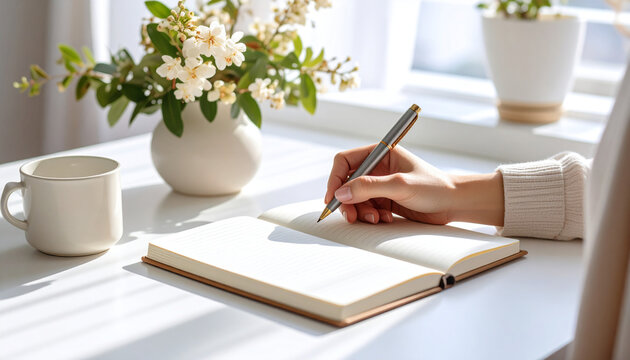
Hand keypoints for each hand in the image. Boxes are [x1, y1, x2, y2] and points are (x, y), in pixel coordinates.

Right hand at [324, 145, 504, 225]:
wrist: (454, 205)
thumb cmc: (435, 187)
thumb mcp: (401, 185)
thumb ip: (369, 187)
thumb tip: (341, 192)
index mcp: (380, 153)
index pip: (345, 161)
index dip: (335, 178)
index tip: (333, 197)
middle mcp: (377, 168)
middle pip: (347, 183)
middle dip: (347, 201)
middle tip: (350, 217)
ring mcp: (380, 185)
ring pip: (355, 199)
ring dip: (361, 211)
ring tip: (377, 219)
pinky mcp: (385, 201)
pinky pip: (366, 209)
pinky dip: (371, 217)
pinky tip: (386, 219)